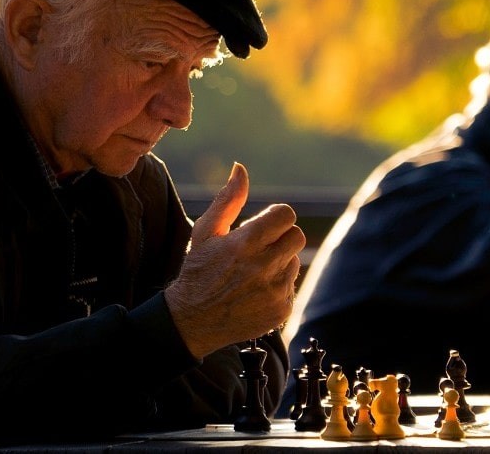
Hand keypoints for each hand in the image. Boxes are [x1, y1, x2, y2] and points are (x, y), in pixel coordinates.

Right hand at [165, 163, 305, 357]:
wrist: (193, 321)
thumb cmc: (198, 271)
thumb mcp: (205, 232)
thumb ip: (228, 200)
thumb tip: (240, 168)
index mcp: (245, 243)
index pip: (286, 214)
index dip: (274, 218)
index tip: (261, 227)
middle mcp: (263, 267)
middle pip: (296, 235)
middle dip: (280, 237)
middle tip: (259, 247)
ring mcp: (275, 290)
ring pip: (294, 261)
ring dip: (279, 262)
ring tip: (252, 272)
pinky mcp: (282, 309)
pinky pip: (292, 286)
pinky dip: (278, 285)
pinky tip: (255, 291)